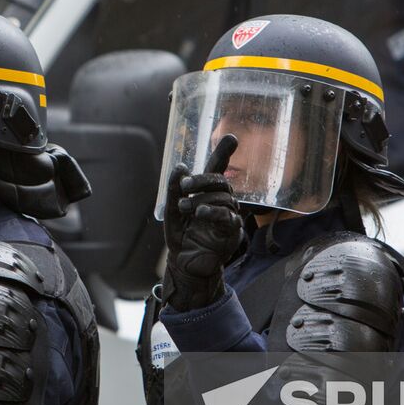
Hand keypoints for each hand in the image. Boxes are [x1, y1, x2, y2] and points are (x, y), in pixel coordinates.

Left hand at [162, 135, 244, 311]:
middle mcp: (221, 202)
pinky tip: (200, 212)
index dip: (224, 153)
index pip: (218, 170)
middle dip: (203, 178)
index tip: (232, 138)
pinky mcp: (231, 233)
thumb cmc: (181, 239)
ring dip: (202, 197)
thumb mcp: (171, 212)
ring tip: (185, 207)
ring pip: (225, 196)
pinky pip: (228, 217)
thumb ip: (174, 190)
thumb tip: (181, 167)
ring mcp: (229, 217)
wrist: (184, 266)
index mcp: (207, 194)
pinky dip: (214, 211)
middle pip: (222, 180)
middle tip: (184, 187)